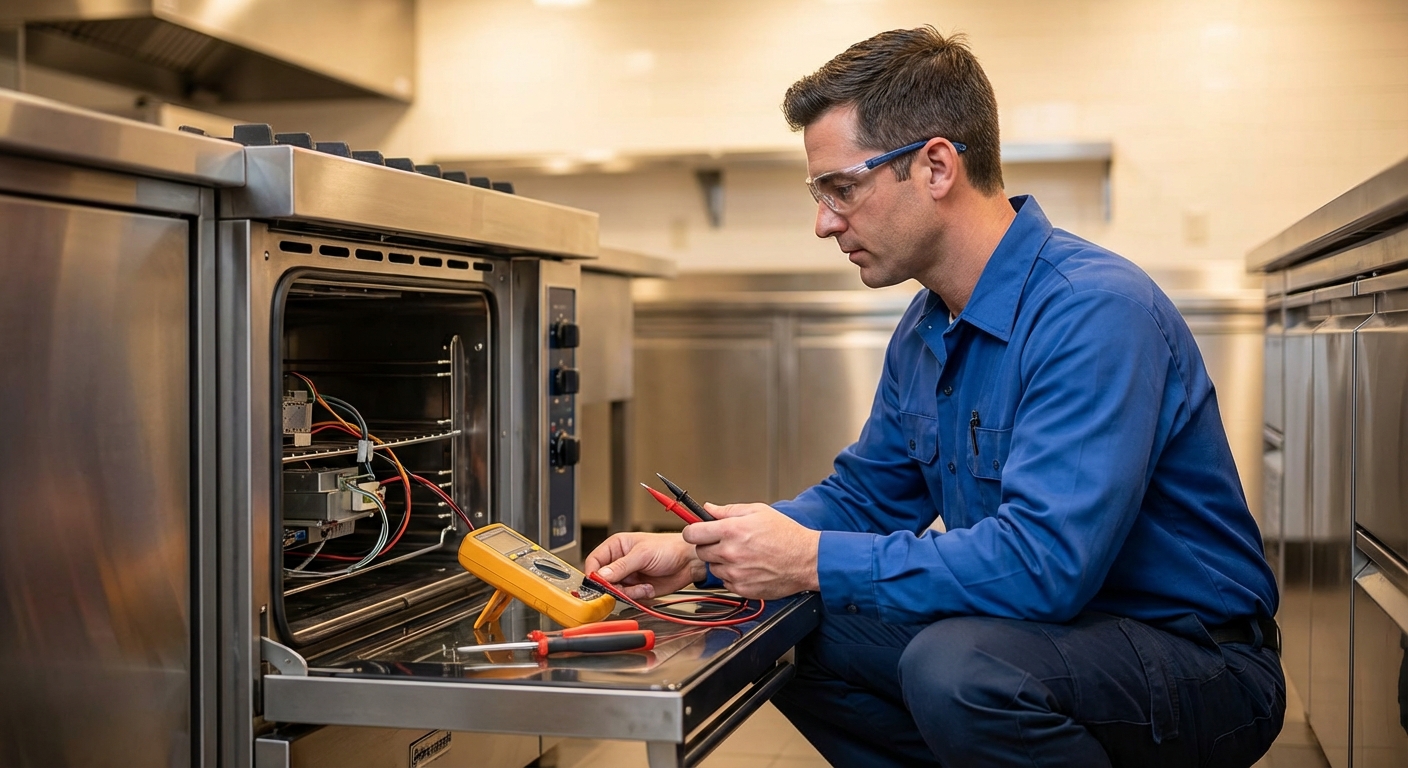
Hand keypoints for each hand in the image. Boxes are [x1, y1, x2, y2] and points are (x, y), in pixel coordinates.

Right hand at [584, 531, 704, 600]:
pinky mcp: (636, 588)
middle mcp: (619, 562)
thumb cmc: (669, 548)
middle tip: (624, 588)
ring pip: (615, 591)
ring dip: (629, 593)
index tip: (599, 583)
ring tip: (643, 587)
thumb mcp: (643, 554)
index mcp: (616, 547)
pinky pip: (628, 598)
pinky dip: (638, 596)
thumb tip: (601, 575)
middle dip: (614, 587)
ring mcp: (628, 576)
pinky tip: (648, 589)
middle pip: (602, 580)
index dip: (594, 573)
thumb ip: (621, 566)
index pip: (594, 561)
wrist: (689, 562)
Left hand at [682, 503, 820, 598]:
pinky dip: (733, 576)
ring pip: (713, 568)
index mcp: (731, 531)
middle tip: (725, 543)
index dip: (693, 531)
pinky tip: (749, 567)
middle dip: (709, 546)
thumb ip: (729, 510)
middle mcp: (730, 553)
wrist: (806, 560)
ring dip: (722, 562)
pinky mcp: (742, 588)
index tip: (697, 532)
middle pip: (700, 551)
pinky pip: (726, 582)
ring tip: (742, 555)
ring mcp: (735, 573)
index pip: (692, 533)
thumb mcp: (758, 512)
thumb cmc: (786, 535)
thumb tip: (709, 508)